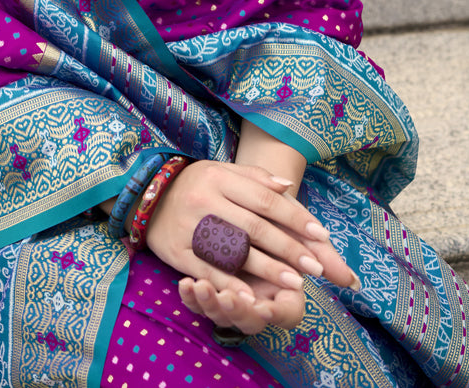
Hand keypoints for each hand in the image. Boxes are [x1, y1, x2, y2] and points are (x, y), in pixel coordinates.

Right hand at [145, 160, 357, 332]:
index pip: (265, 200)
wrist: (148, 195)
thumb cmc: (197, 184)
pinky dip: (232, 286)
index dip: (295, 218)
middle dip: (289, 248)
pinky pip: (209, 271)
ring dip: (268, 270)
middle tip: (315, 267)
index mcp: (219, 177)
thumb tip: (288, 186)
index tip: (320, 235)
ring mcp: (190, 226)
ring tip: (296, 283)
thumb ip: (256, 178)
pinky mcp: (179, 251)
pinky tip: (254, 298)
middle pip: (254, 227)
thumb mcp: (223, 171)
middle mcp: (204, 199)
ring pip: (234, 251)